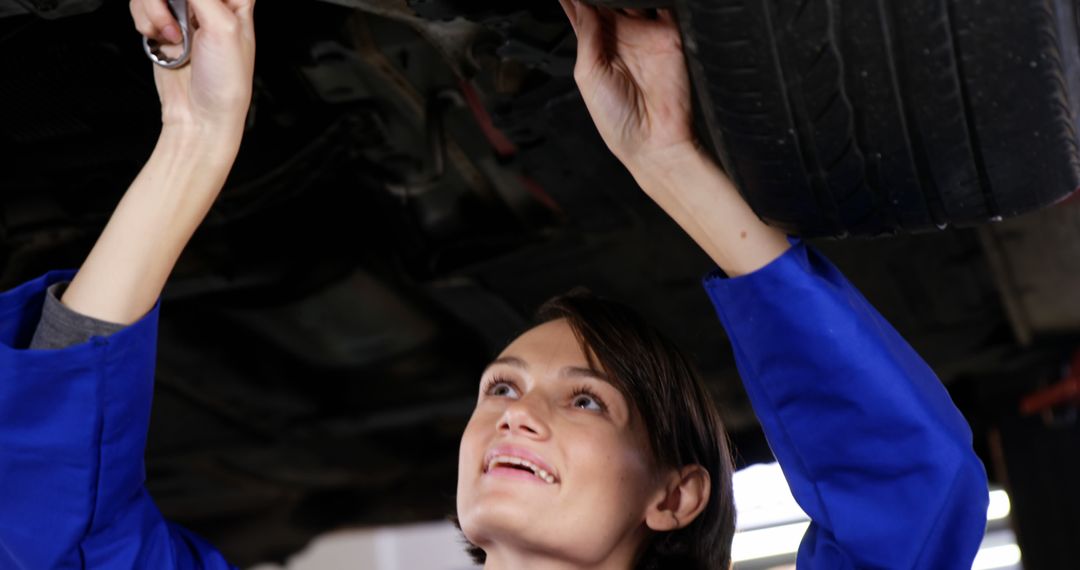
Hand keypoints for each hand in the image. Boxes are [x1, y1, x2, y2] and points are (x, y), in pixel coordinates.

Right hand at [130, 0, 255, 139]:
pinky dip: (144, 20)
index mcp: (235, 0)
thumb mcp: (223, 27)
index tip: (185, 4)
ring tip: (171, 36)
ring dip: (153, 9)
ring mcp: (182, 13)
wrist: (199, 115)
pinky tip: (162, 40)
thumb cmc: (225, 82)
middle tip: (175, 16)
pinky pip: (141, 5)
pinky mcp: (161, 24)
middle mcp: (209, 3)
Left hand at [559, 0, 695, 171]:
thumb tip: (580, 3)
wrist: (654, 140)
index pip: (583, 13)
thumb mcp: (588, 75)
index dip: (576, 0)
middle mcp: (621, 38)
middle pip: (606, 1)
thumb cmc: (617, 120)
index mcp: (597, 48)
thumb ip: (586, 36)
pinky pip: (663, 5)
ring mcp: (645, 33)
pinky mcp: (669, 33)